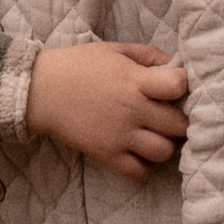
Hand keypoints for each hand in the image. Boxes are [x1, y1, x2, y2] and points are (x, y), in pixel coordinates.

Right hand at [27, 41, 189, 180]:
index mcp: (134, 81)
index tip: (174, 85)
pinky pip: (139, 172)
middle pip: (179, 124)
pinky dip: (143, 165)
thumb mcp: (114, 50)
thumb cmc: (78, 65)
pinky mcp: (107, 155)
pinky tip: (137, 151)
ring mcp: (120, 136)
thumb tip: (175, 64)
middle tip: (168, 115)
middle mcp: (131, 110)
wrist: (40, 90)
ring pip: (164, 152)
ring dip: (164, 144)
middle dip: (179, 119)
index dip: (182, 85)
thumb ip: (147, 55)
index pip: (178, 85)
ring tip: (153, 134)